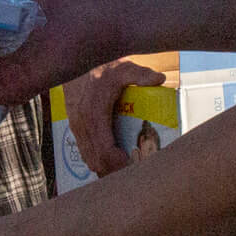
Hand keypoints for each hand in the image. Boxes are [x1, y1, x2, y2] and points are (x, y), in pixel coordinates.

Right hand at [64, 59, 166, 176]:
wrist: (74, 62)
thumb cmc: (101, 67)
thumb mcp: (122, 68)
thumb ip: (140, 74)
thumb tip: (160, 79)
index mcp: (94, 114)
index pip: (104, 149)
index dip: (118, 163)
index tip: (133, 164)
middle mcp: (82, 124)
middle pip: (97, 160)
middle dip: (114, 171)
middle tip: (134, 172)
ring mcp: (76, 127)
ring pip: (89, 158)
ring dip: (106, 167)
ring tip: (126, 169)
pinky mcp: (74, 127)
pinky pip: (84, 151)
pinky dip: (97, 159)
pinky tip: (112, 160)